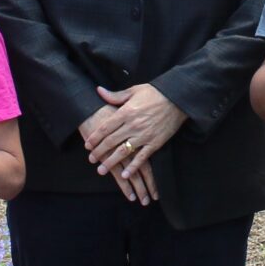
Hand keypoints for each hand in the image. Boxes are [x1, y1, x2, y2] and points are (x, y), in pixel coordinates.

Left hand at [81, 83, 187, 200]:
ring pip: (123, 151)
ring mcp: (144, 135)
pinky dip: (133, 167)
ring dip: (111, 162)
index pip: (106, 127)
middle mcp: (133, 125)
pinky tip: (125, 175)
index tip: (87, 145)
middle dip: (99, 152)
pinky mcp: (155, 143)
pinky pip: (142, 157)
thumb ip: (115, 95)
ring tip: (101, 170)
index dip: (95, 137)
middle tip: (91, 159)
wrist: (178, 99)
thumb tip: (98, 90)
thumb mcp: (134, 90)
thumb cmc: (154, 93)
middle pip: (111, 141)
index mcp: (126, 112)